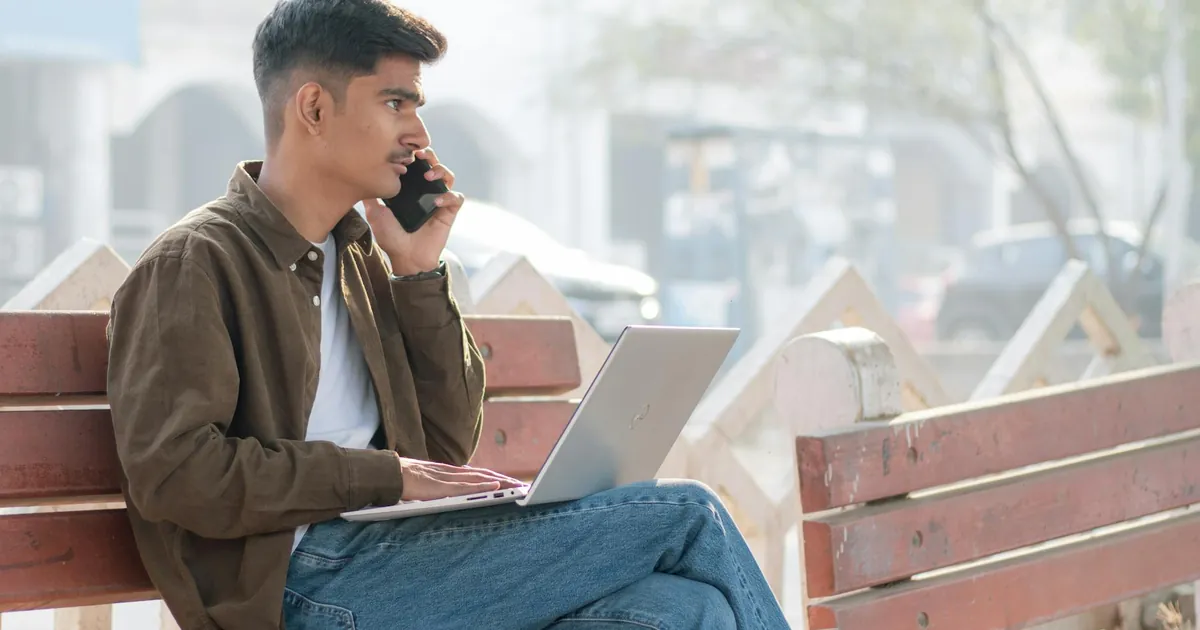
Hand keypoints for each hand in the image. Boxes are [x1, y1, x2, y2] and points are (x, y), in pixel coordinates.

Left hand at [363, 147, 464, 275]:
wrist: (406, 258)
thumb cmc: (391, 237)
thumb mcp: (375, 213)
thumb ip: (371, 196)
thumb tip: (361, 177)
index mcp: (409, 188)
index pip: (414, 164)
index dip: (412, 154)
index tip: (404, 150)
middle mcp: (424, 190)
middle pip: (433, 163)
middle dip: (429, 155)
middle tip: (420, 155)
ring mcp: (438, 200)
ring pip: (448, 176)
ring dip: (441, 171)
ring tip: (428, 176)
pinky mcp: (448, 212)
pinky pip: (456, 198)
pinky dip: (448, 196)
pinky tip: (436, 201)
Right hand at [398, 457, 525, 501]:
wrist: (384, 475)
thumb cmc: (399, 482)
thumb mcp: (422, 484)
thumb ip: (434, 488)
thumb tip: (443, 496)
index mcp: (444, 472)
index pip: (474, 474)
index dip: (491, 477)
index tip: (507, 481)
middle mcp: (449, 473)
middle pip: (482, 475)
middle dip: (503, 480)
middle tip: (522, 485)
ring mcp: (446, 479)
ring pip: (479, 479)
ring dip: (499, 483)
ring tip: (517, 487)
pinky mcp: (441, 487)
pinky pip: (466, 487)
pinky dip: (483, 487)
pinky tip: (496, 487)